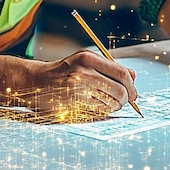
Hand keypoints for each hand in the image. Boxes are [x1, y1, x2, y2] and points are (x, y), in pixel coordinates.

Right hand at [22, 50, 137, 119]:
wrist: (36, 81)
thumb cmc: (63, 71)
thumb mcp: (84, 61)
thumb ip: (109, 67)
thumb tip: (134, 76)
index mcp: (88, 58)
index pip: (122, 73)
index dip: (131, 86)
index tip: (133, 93)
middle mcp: (84, 72)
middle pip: (120, 90)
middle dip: (126, 99)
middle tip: (123, 101)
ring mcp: (79, 89)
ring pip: (112, 103)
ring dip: (114, 106)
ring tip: (106, 102)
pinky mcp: (74, 104)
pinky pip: (100, 111)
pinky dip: (103, 111)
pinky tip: (95, 106)